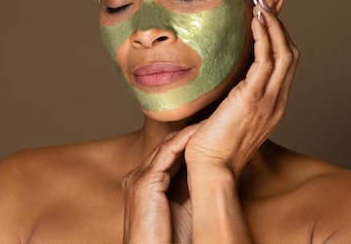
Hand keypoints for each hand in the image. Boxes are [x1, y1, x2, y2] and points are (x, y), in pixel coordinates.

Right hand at [122, 123, 201, 243]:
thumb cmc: (165, 243)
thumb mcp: (181, 212)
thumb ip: (188, 190)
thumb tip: (208, 173)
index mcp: (141, 184)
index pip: (166, 154)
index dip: (188, 141)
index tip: (210, 131)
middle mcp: (136, 176)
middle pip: (166, 145)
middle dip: (190, 132)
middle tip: (213, 118)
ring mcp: (137, 178)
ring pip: (167, 145)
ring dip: (190, 131)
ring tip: (211, 120)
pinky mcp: (144, 184)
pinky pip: (168, 154)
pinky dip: (186, 141)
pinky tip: (202, 133)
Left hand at [185, 0, 299, 175]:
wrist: (210, 168)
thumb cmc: (212, 146)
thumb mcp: (227, 118)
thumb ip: (231, 99)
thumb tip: (218, 81)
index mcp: (272, 106)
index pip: (284, 66)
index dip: (278, 39)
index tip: (264, 19)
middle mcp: (276, 102)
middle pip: (290, 55)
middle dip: (279, 27)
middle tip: (264, 5)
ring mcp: (268, 101)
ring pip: (283, 54)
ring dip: (273, 26)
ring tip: (261, 7)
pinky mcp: (252, 98)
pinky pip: (265, 61)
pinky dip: (263, 38)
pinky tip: (254, 23)